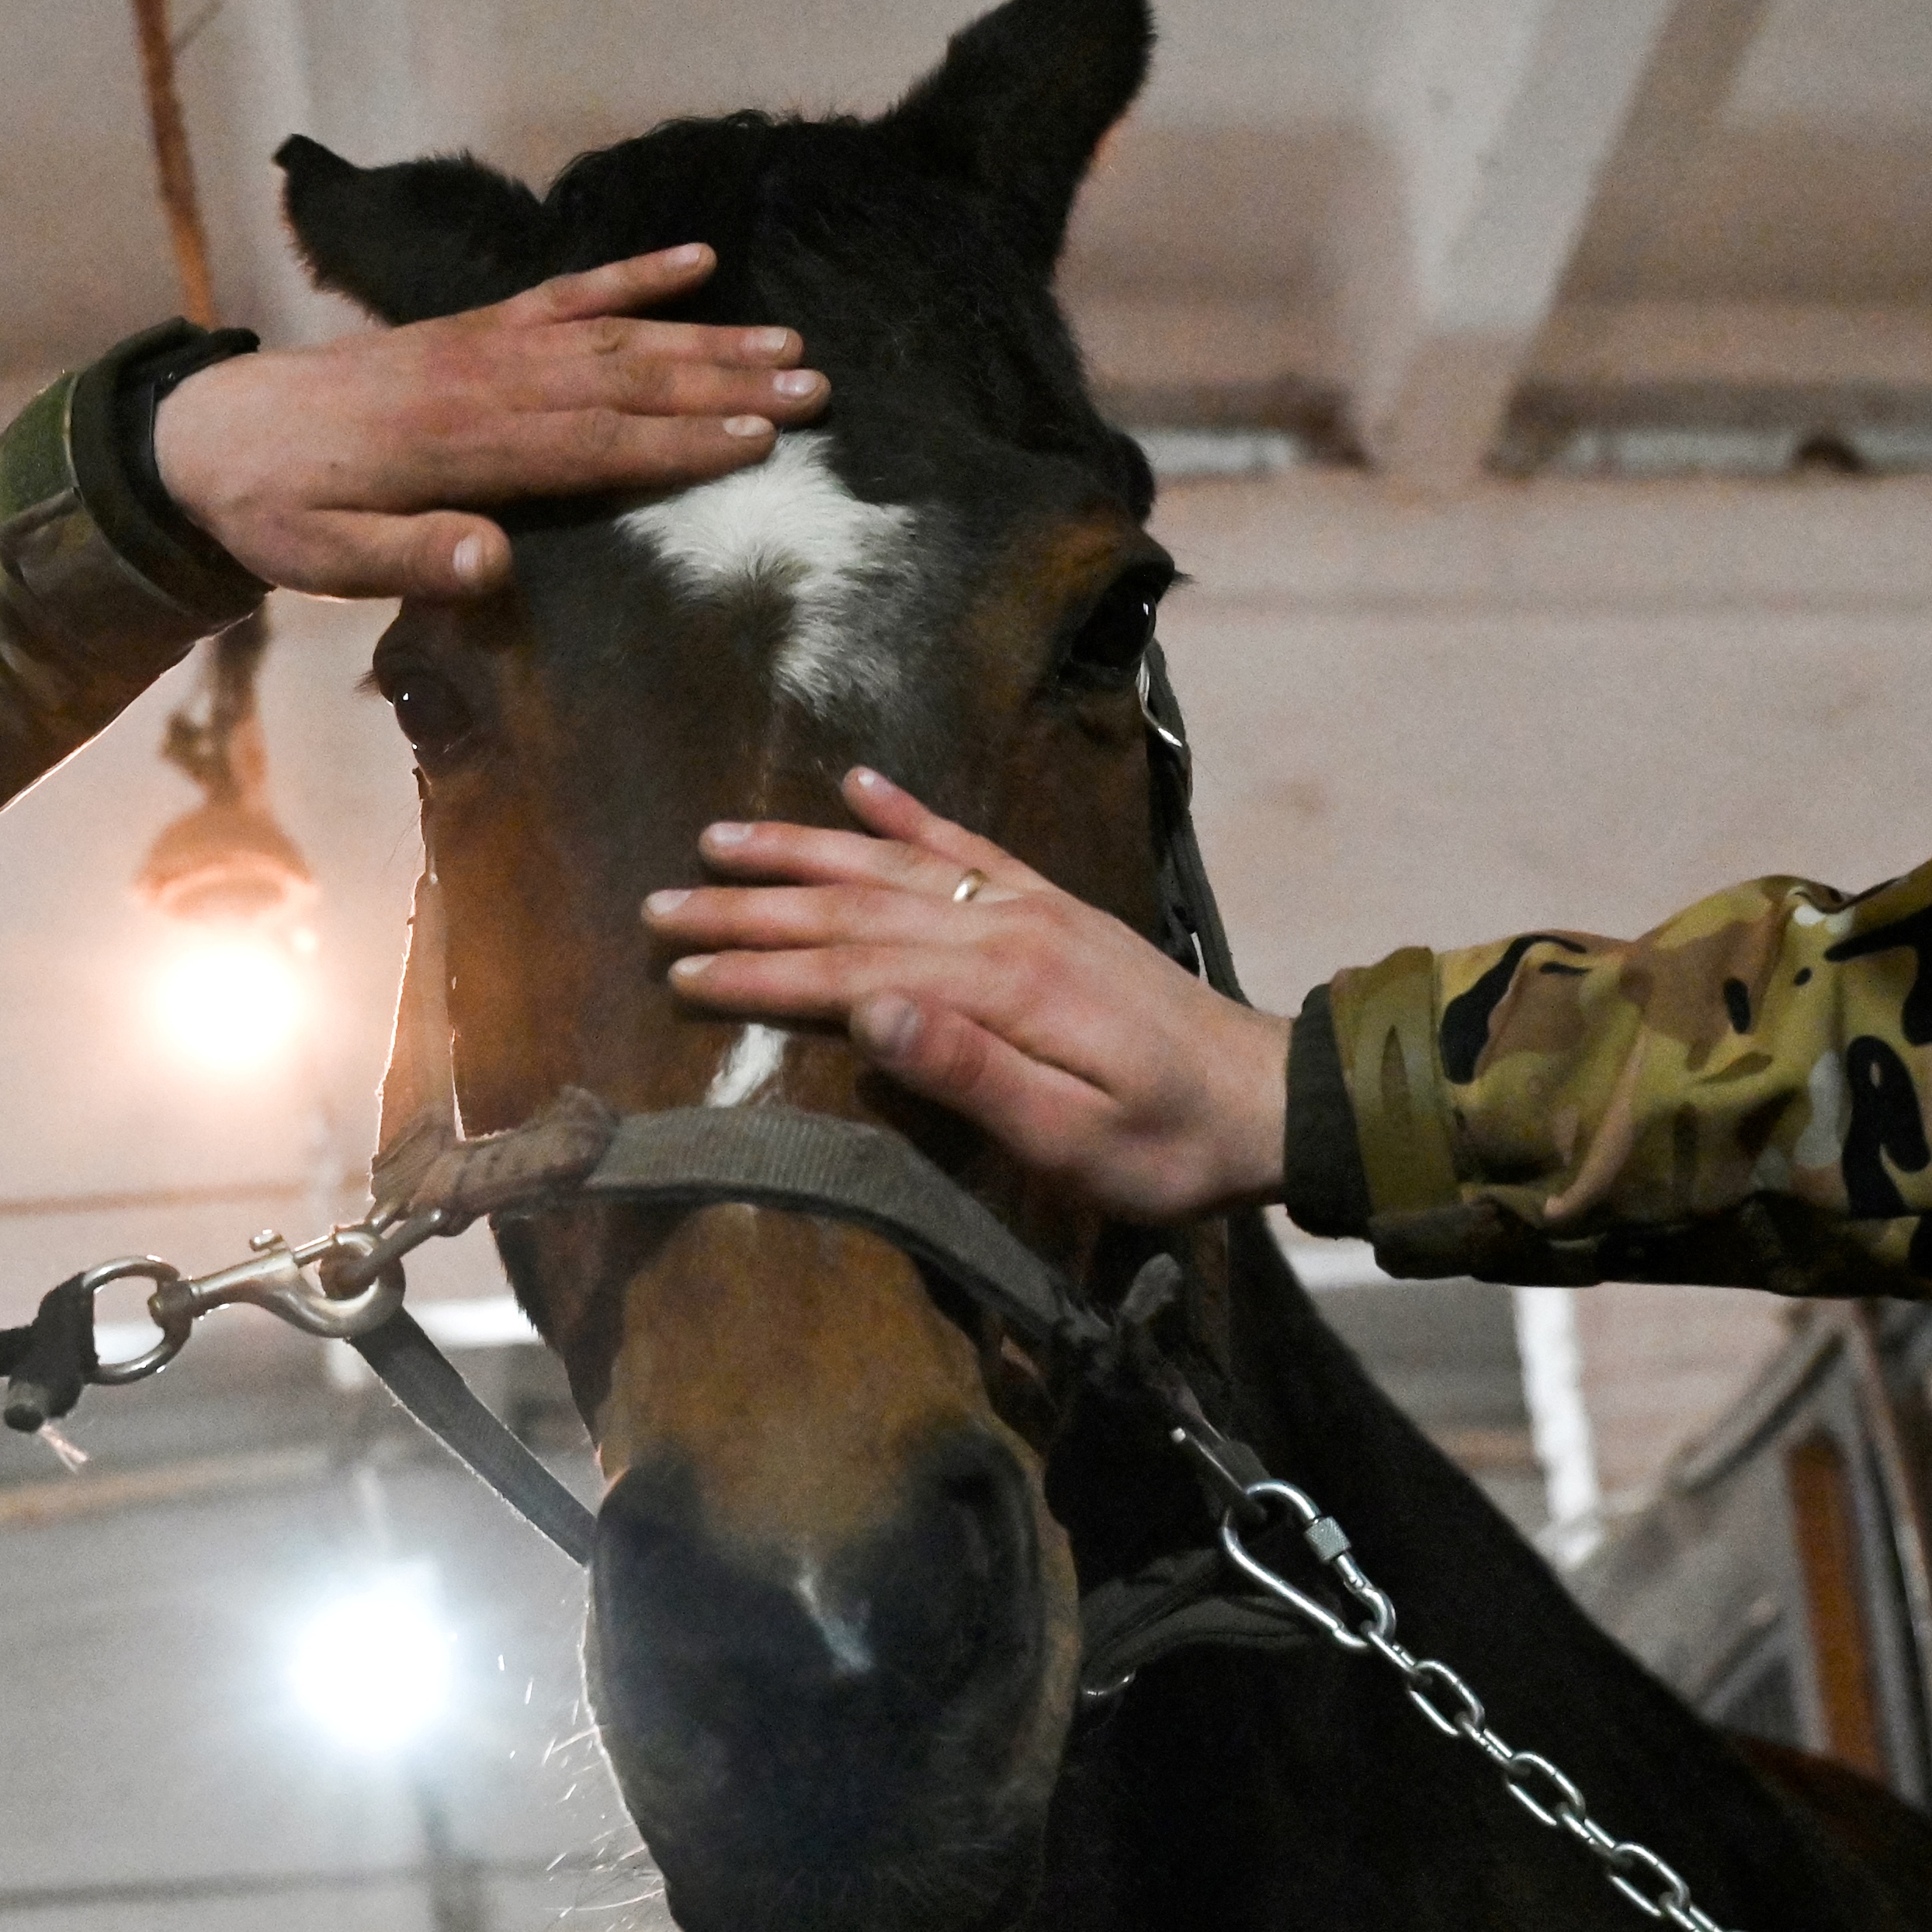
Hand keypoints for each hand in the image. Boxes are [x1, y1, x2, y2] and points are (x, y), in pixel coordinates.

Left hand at [150, 246, 827, 596]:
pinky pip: (563, 292)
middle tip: (813, 389)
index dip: (677, 442)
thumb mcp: (321, 559)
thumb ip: (405, 556)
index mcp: (459, 445)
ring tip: (786, 343)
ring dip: (702, 337)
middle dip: (722, 385)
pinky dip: (631, 274)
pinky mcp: (472, 327)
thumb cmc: (273, 511)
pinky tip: (694, 260)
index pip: (591, 443)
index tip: (757, 442)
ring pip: (611, 334)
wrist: (211, 433)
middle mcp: (484, 382)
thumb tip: (490, 559)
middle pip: (624, 380)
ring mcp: (482, 344)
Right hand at [647, 767, 1294, 1222]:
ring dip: (801, 851)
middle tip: (658, 907)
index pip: (850, 972)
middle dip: (749, 909)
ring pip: (892, 866)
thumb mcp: (1075, 1142)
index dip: (760, 977)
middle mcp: (1006, 928)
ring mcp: (1031, 908)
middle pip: (852, 909)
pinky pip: (966, 843)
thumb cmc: (1170, 1148)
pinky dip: (906, 813)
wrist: (1274, 1100)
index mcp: (1000, 988)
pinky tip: (858, 782)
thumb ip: (970, 1074)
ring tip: (719, 838)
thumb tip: (868, 1012)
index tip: (680, 977)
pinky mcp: (1054, 908)